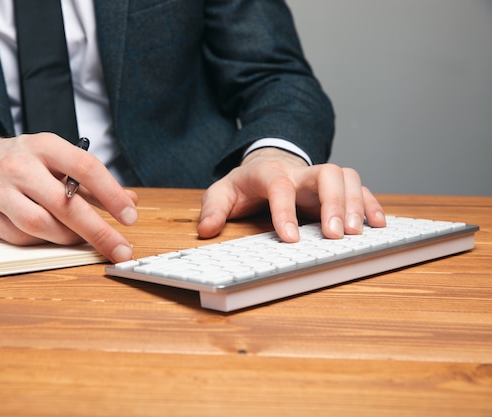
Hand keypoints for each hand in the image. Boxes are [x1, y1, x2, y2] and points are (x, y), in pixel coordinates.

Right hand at [0, 131, 138, 262]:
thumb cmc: (21, 160)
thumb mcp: (55, 158)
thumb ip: (92, 181)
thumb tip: (130, 201)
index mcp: (44, 146)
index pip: (85, 167)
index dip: (111, 194)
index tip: (130, 216)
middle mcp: (18, 166)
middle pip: (64, 204)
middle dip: (97, 230)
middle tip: (120, 248)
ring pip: (40, 225)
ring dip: (68, 238)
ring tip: (83, 238)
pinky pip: (20, 237)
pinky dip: (42, 241)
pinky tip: (51, 235)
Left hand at [197, 147, 385, 240]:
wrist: (266, 165)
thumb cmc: (245, 185)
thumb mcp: (221, 193)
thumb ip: (213, 209)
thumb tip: (206, 231)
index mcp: (269, 172)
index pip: (279, 185)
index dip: (285, 210)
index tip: (290, 238)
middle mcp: (300, 171)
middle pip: (326, 172)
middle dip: (333, 202)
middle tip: (334, 235)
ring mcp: (320, 178)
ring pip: (347, 176)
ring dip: (354, 204)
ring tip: (356, 234)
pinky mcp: (336, 187)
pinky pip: (360, 188)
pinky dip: (371, 205)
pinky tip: (377, 225)